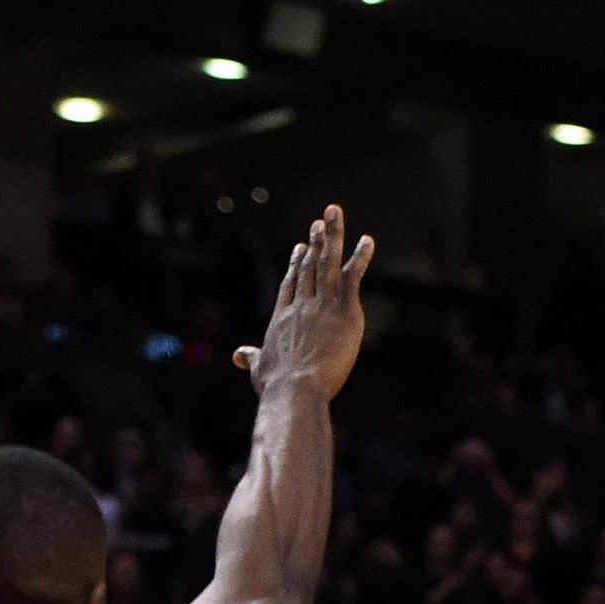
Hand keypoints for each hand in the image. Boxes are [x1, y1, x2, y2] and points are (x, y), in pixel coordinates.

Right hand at [236, 206, 375, 399]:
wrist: (295, 389)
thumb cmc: (276, 385)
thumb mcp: (259, 369)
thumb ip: (251, 358)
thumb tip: (237, 355)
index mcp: (282, 317)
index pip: (291, 284)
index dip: (297, 264)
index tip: (300, 247)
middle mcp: (301, 305)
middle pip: (309, 266)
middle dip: (315, 242)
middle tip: (319, 222)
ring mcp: (322, 305)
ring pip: (328, 263)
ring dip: (332, 236)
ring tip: (334, 214)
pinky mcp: (344, 311)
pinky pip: (353, 277)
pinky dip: (361, 257)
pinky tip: (367, 240)